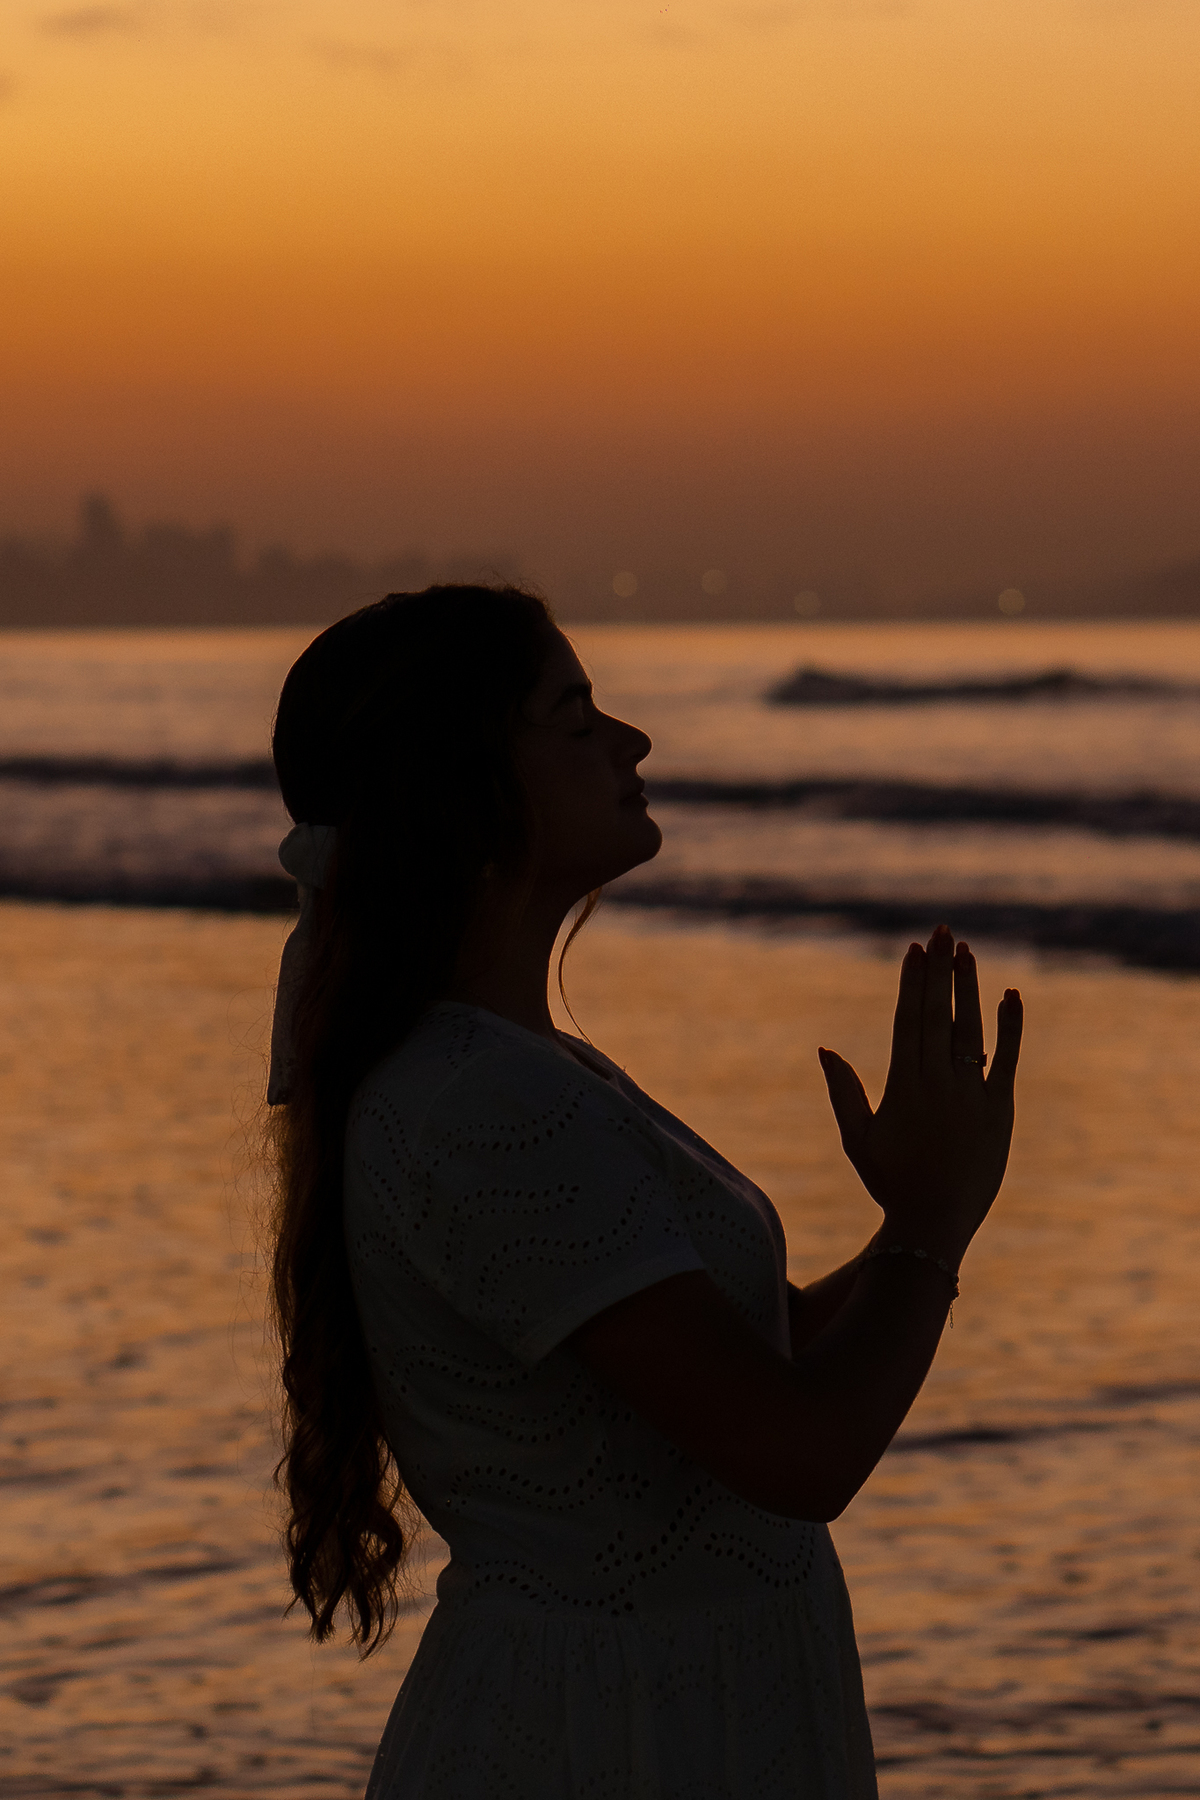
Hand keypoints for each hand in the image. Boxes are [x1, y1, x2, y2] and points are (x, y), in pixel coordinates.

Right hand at [818, 926, 1021, 1264]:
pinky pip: (1008, 1060)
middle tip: (942, 932)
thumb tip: (826, 1050)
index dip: (913, 983)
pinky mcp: (999, 1110)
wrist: (935, 1223)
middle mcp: (939, 1083)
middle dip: (941, 970)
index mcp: (904, 1086)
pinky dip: (1011, 1027)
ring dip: (969, 988)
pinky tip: (1011, 995)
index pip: (910, 1021)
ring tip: (967, 952)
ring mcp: (972, 1095)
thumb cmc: (890, 1182)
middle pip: (940, 1015)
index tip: (915, 950)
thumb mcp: (857, 1139)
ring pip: (972, 1030)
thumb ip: (843, 1092)